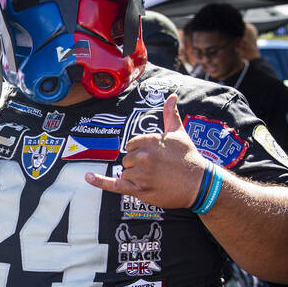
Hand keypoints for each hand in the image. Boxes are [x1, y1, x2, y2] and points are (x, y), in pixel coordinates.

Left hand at [85, 94, 210, 208]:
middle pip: (126, 159)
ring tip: (155, 179)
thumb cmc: (189, 157)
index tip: (154, 157)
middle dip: (138, 164)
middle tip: (157, 169)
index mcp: (149, 140)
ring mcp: (140, 174)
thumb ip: (170, 115)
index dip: (140, 151)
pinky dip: (100, 182)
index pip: (130, 145)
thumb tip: (171, 96)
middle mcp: (142, 156)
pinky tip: (88, 177)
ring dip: (135, 177)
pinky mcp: (139, 190)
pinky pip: (114, 185)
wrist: (199, 184)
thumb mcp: (179, 133)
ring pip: (125, 172)